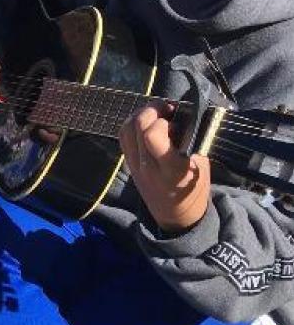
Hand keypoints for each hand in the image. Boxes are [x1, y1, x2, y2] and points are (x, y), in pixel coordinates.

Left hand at [119, 103, 211, 232]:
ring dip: (140, 114)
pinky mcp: (128, 164)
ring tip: (157, 113)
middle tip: (166, 108)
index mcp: (170, 168)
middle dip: (151, 109)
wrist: (175, 215)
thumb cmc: (194, 189)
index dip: (162, 120)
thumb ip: (191, 141)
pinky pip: (123, 137)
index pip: (152, 135)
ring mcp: (134, 165)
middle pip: (136, 126)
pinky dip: (133, 124)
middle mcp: (147, 165)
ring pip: (126, 129)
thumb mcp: (202, 166)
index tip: (176, 116)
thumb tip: (182, 115)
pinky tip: (147, 123)